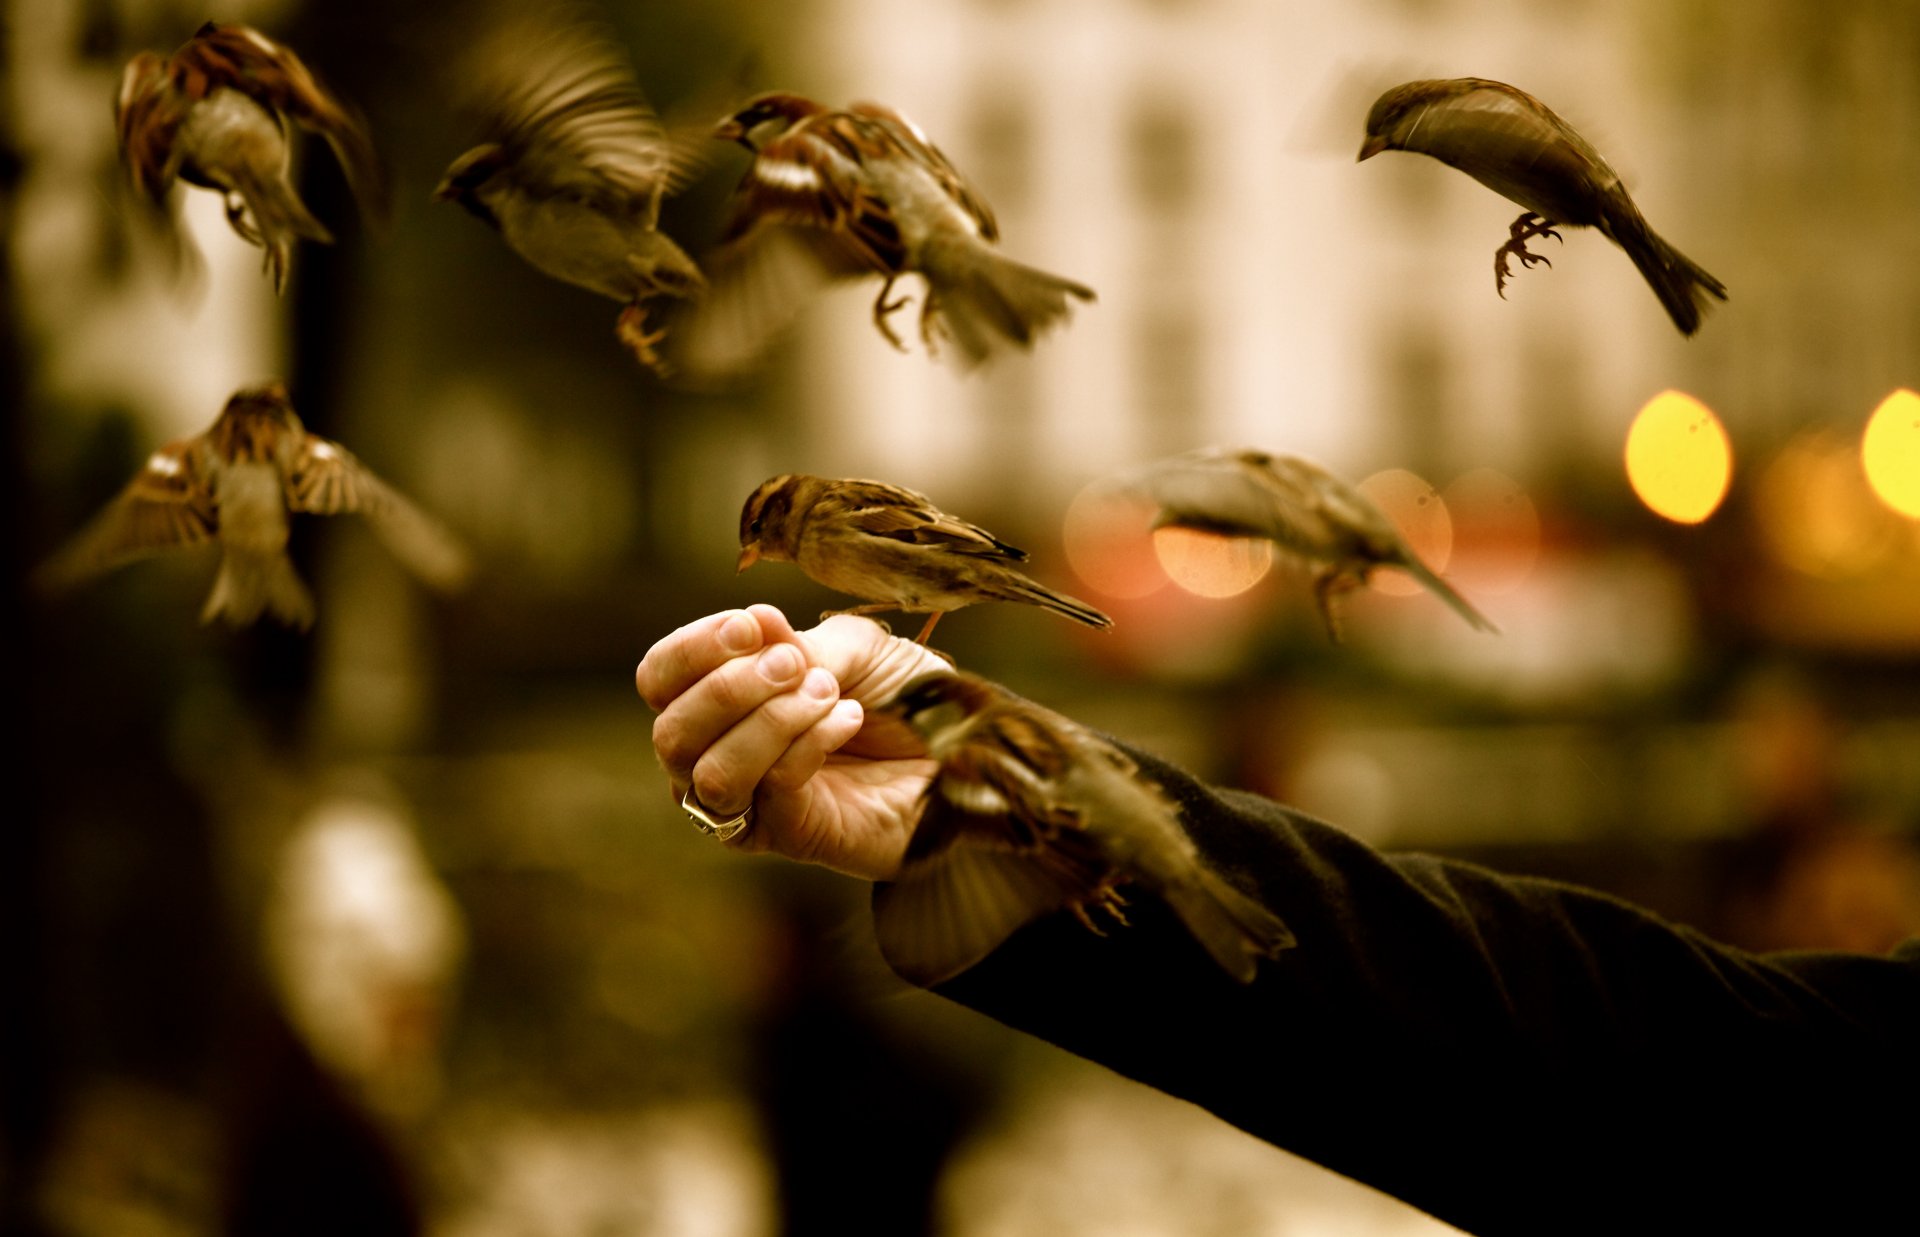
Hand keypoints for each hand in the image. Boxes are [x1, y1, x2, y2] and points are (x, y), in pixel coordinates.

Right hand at [636, 604, 947, 879]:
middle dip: (730, 687)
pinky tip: (848, 719)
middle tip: (797, 665)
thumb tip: (756, 623)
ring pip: (708, 771)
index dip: (694, 649)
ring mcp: (747, 802)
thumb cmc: (903, 700)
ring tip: (828, 694)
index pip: (660, 678)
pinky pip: (769, 790)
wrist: (962, 757)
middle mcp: (716, 754)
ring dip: (769, 720)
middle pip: (671, 730)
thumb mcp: (857, 648)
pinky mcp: (785, 836)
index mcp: (719, 700)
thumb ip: (802, 642)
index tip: (752, 626)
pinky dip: (807, 743)